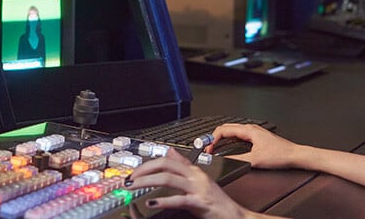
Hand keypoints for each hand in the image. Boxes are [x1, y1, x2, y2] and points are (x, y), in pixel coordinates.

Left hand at [125, 149, 260, 218]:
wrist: (235, 215)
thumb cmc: (217, 201)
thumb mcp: (199, 180)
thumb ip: (184, 165)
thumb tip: (170, 151)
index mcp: (194, 170)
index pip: (166, 160)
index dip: (148, 164)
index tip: (134, 172)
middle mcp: (195, 176)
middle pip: (165, 165)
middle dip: (143, 170)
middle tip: (129, 179)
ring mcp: (198, 188)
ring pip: (168, 179)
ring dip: (147, 182)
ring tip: (134, 187)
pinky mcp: (200, 202)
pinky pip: (178, 199)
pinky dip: (163, 200)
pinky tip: (152, 202)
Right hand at [207, 123, 301, 169]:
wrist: (295, 155)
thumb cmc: (280, 155)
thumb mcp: (255, 160)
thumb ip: (237, 159)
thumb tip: (223, 160)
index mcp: (248, 130)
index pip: (223, 130)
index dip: (213, 139)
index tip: (208, 148)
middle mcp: (250, 129)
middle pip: (226, 128)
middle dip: (214, 137)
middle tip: (208, 147)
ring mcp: (254, 132)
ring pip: (232, 132)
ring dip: (222, 139)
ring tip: (215, 147)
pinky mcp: (257, 138)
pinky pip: (238, 136)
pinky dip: (229, 141)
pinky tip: (229, 148)